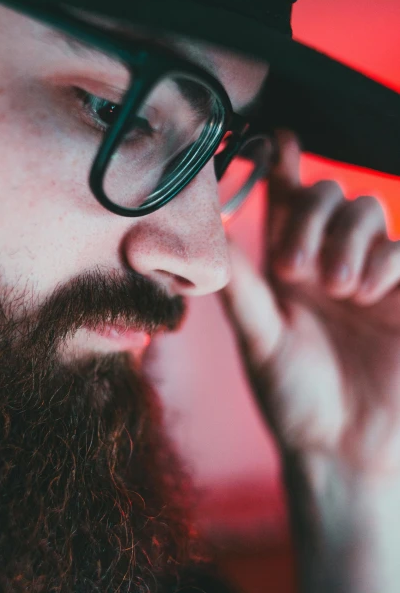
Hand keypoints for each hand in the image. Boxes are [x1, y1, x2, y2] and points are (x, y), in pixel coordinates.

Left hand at [219, 130, 399, 478]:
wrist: (344, 452)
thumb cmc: (295, 401)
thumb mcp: (260, 339)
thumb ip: (241, 286)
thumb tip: (210, 237)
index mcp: (286, 273)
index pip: (286, 206)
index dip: (283, 170)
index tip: (278, 140)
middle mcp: (326, 265)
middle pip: (330, 197)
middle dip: (313, 217)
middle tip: (295, 269)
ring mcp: (369, 279)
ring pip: (367, 212)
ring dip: (348, 239)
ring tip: (336, 289)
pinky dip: (386, 260)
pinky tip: (367, 292)